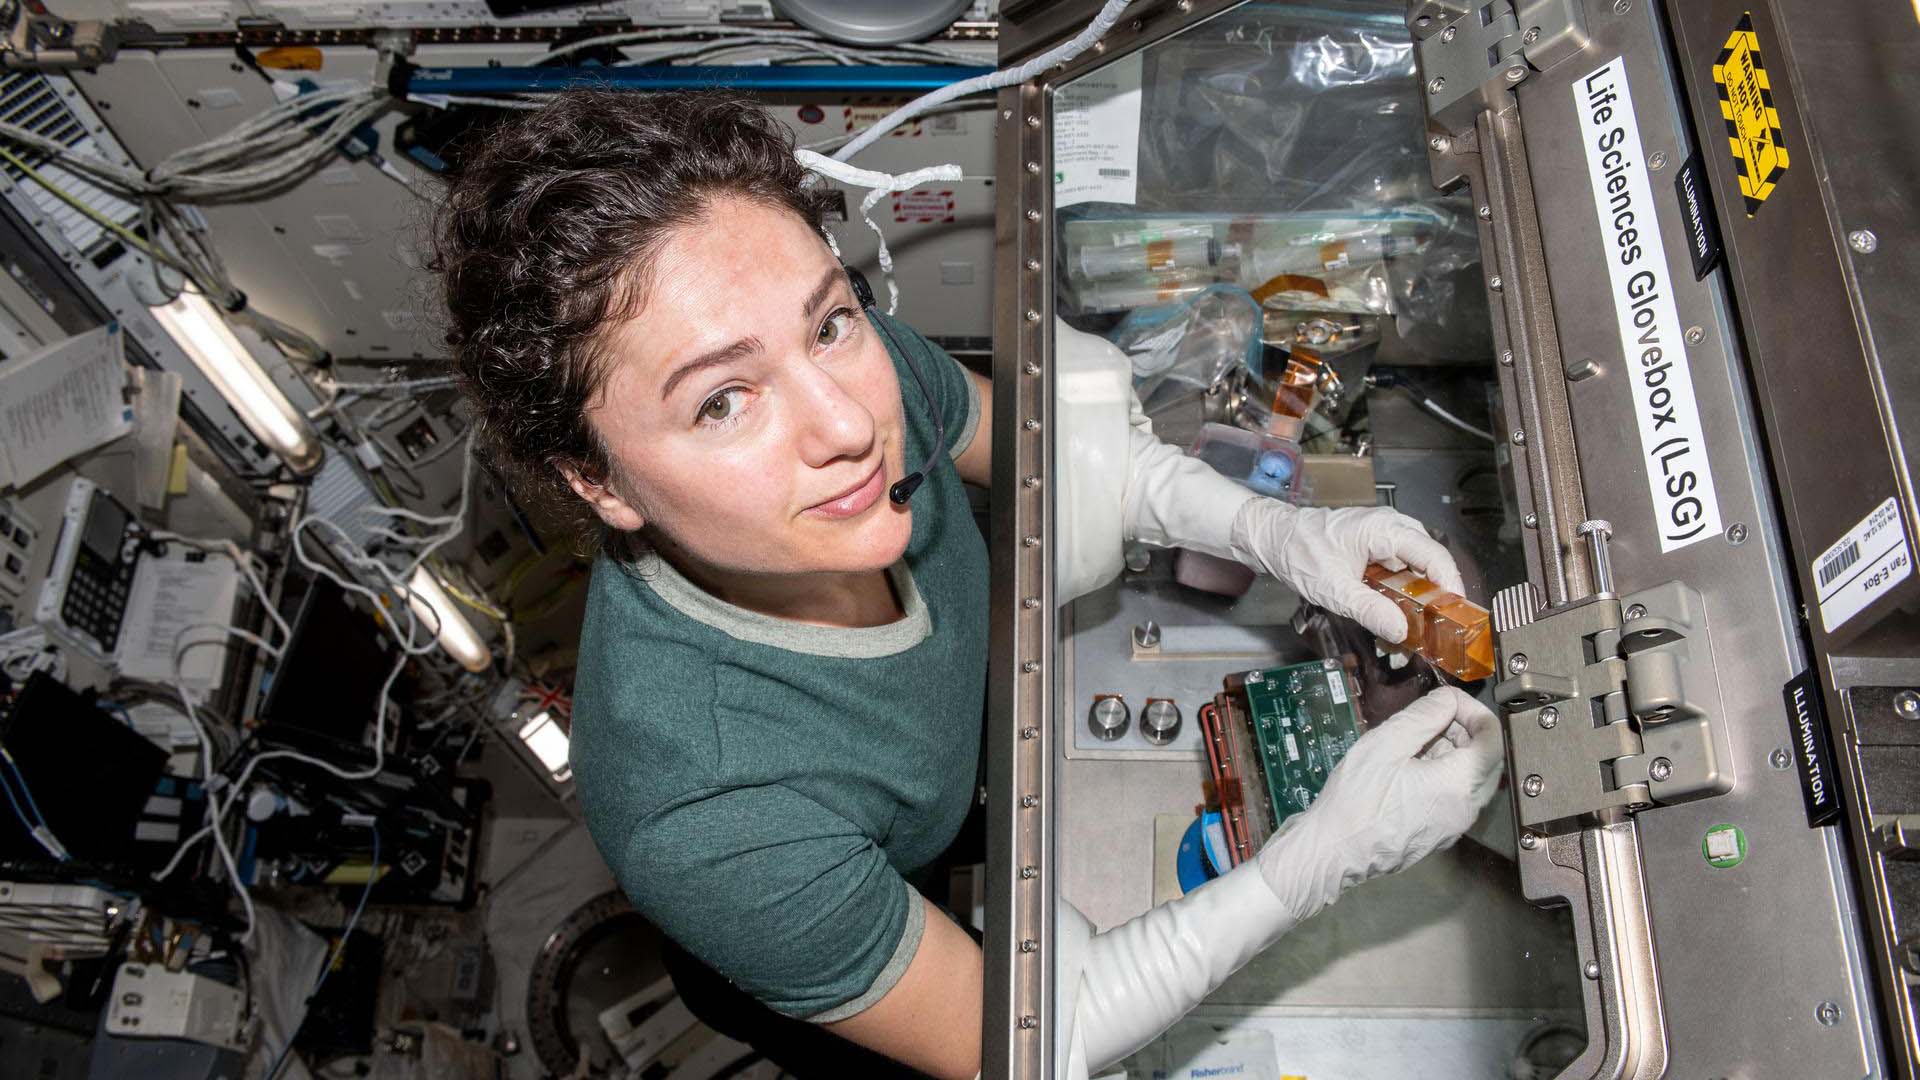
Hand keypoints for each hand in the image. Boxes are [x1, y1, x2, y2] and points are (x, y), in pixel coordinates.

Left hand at [1230, 502, 1465, 642]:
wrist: (1272, 538)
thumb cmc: (1298, 551)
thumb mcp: (1333, 589)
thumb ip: (1369, 610)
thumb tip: (1399, 630)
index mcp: (1385, 529)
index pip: (1434, 555)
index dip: (1451, 585)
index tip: (1456, 613)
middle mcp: (1390, 527)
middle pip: (1430, 562)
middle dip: (1437, 595)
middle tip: (1439, 626)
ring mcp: (1383, 536)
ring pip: (1415, 567)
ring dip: (1419, 595)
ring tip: (1419, 625)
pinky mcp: (1375, 548)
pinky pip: (1399, 569)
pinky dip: (1401, 592)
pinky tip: (1397, 614)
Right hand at [1254, 686, 1503, 918]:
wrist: (1333, 852)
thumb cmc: (1356, 799)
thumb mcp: (1384, 745)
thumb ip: (1423, 717)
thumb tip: (1447, 700)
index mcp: (1458, 785)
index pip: (1493, 739)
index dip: (1474, 711)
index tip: (1445, 701)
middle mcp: (1466, 809)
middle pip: (1487, 760)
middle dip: (1465, 730)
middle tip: (1430, 717)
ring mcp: (1454, 826)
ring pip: (1471, 779)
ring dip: (1453, 752)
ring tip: (1414, 741)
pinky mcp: (1439, 835)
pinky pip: (1455, 797)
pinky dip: (1443, 774)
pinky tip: (1409, 768)